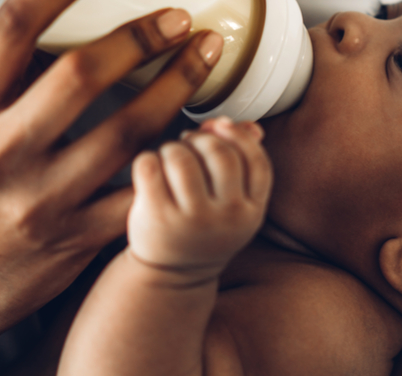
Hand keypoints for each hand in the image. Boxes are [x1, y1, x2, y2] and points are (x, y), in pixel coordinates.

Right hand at [0, 0, 224, 351]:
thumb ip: (12, 74)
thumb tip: (71, 3)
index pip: (15, 26)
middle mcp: (3, 148)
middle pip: (79, 74)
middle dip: (140, 37)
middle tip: (182, 16)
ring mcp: (41, 197)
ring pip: (126, 132)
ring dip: (177, 88)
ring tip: (208, 55)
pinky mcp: (76, 238)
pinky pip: (143, 190)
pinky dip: (183, 157)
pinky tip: (215, 131)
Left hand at [127, 117, 271, 274]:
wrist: (171, 277)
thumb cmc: (201, 228)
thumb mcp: (230, 205)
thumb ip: (238, 162)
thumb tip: (234, 123)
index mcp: (251, 213)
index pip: (256, 161)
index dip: (239, 136)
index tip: (221, 126)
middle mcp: (227, 217)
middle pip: (219, 153)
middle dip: (199, 139)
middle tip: (186, 145)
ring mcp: (192, 220)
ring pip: (181, 157)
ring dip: (171, 148)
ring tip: (167, 158)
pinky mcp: (158, 217)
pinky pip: (149, 166)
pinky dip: (146, 159)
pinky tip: (149, 170)